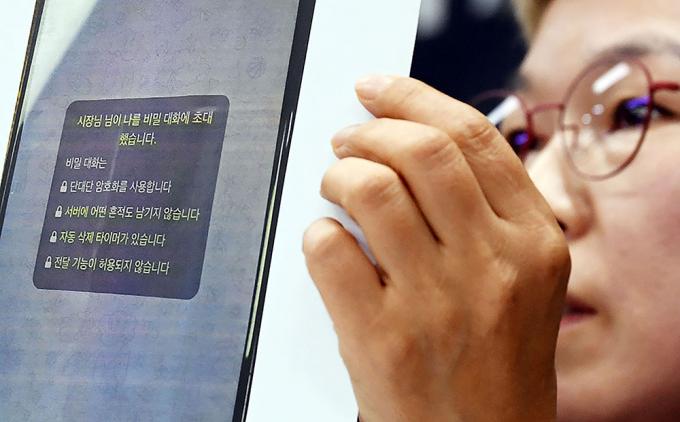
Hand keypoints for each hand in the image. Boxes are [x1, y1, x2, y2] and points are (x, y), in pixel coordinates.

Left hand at [302, 76, 569, 420]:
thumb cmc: (498, 358)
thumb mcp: (523, 277)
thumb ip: (486, 210)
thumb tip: (412, 143)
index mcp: (534, 241)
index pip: (472, 138)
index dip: (415, 99)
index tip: (379, 89)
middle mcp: (491, 265)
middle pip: (420, 152)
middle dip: (370, 130)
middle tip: (348, 136)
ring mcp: (435, 302)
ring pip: (370, 190)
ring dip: (339, 173)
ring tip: (335, 184)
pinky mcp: (381, 337)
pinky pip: (330, 250)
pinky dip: (318, 233)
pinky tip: (329, 242)